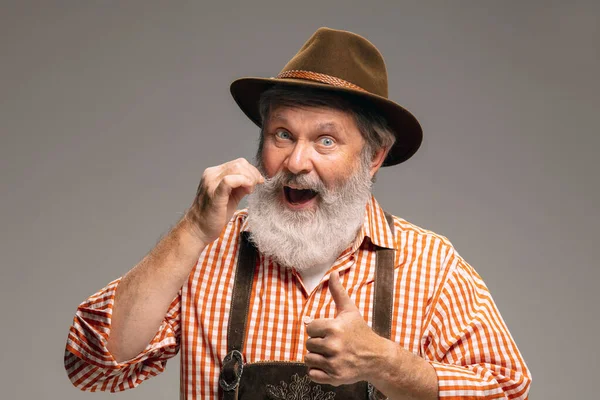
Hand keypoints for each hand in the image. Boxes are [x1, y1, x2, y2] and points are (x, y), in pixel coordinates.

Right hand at [183, 158, 263, 244]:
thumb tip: (254, 179)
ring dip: (250, 178)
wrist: (198, 229)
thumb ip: (240, 186)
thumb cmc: (214, 215)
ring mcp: (211, 183)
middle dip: (253, 174)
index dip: (252, 171)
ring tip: (249, 191)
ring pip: (236, 168)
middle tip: (255, 187)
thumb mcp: (231, 196)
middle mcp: (211, 174)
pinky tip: (247, 191)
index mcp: (214, 173)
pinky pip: (229, 180)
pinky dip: (243, 182)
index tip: (258, 181)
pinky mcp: (214, 193)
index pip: (238, 163)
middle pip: (239, 164)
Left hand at [304, 271, 389, 386]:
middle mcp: (334, 346)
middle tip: (332, 343)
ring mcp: (334, 363)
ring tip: (330, 354)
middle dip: (318, 343)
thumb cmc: (360, 332)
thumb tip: (333, 273)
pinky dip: (318, 371)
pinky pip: (312, 374)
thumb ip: (338, 292)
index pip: (309, 328)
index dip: (317, 329)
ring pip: (308, 359)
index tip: (328, 331)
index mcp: (334, 328)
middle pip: (308, 344)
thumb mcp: (349, 311)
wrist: (376, 357)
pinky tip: (329, 364)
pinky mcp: (335, 377)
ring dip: (317, 357)